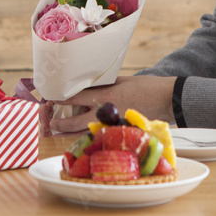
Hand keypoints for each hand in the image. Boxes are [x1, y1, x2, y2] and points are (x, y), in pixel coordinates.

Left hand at [49, 75, 175, 133]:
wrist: (165, 99)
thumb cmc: (144, 86)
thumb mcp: (121, 80)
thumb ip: (103, 86)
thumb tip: (88, 87)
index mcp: (105, 96)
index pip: (76, 98)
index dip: (61, 99)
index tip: (50, 98)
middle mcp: (106, 113)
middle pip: (76, 122)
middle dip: (61, 123)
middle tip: (51, 123)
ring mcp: (113, 125)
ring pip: (86, 132)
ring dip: (71, 132)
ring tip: (60, 131)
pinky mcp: (120, 133)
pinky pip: (100, 135)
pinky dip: (89, 135)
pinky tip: (82, 134)